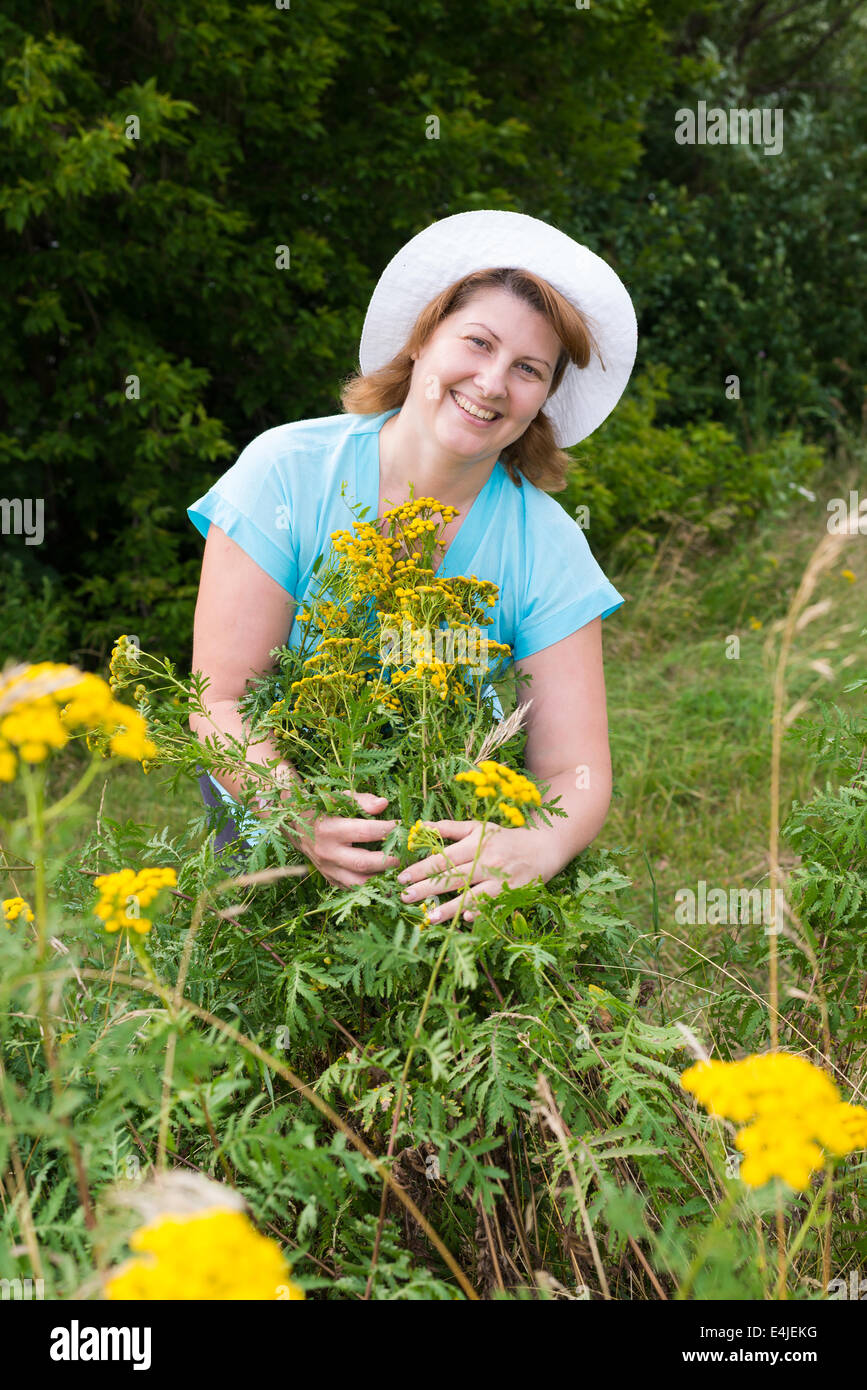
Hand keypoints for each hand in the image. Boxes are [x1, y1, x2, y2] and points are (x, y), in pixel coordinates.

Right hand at [283, 791, 400, 888]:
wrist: (297, 827)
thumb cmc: (323, 809)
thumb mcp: (339, 798)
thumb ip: (362, 800)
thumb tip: (384, 804)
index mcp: (329, 829)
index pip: (364, 832)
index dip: (386, 829)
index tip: (401, 827)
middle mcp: (327, 852)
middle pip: (362, 863)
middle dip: (387, 860)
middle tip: (403, 854)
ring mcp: (327, 869)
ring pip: (358, 883)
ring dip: (380, 879)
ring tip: (397, 871)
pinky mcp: (330, 879)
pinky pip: (352, 888)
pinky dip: (370, 886)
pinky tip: (384, 878)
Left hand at [396, 818, 545, 923]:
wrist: (544, 847)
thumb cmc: (505, 838)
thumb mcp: (478, 828)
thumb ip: (449, 828)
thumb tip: (420, 826)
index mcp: (476, 843)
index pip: (444, 858)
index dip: (421, 868)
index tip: (401, 877)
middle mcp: (487, 861)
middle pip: (453, 877)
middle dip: (427, 888)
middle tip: (404, 896)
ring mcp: (501, 880)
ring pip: (472, 895)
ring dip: (449, 908)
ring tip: (428, 918)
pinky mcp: (513, 894)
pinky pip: (493, 907)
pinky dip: (480, 913)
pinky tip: (464, 920)